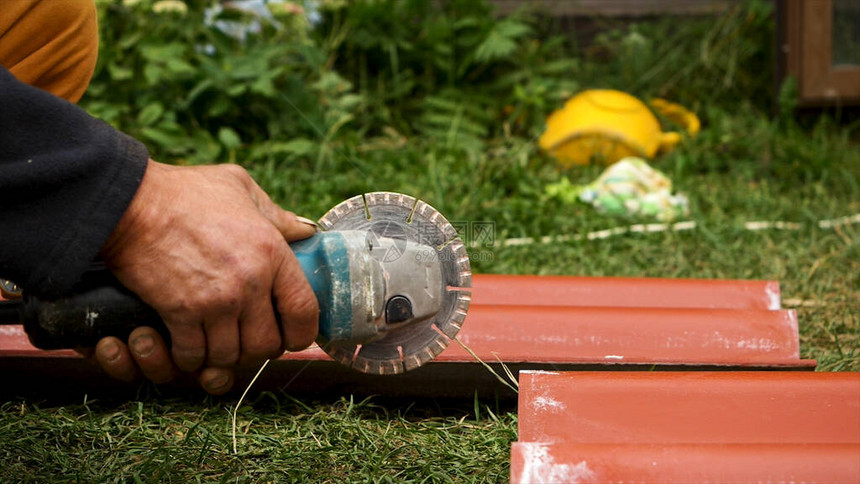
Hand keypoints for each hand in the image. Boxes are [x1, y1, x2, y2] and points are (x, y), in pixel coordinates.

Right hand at [93, 160, 318, 393]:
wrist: (130, 202)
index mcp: (272, 251)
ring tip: (216, 342)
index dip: (302, 333)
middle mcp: (250, 281)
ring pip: (230, 355)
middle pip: (268, 344)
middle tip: (247, 340)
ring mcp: (216, 300)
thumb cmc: (185, 192)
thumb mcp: (240, 187)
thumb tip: (306, 232)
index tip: (292, 336)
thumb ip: (277, 215)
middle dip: (258, 349)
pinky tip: (187, 345)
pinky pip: (194, 356)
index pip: (305, 311)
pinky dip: (190, 357)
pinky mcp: (181, 313)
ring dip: (222, 355)